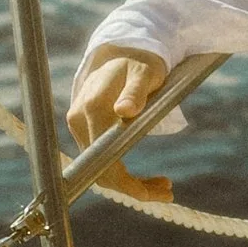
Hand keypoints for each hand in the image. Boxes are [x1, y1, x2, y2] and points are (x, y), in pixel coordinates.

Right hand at [66, 44, 175, 201]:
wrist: (121, 54)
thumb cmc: (139, 63)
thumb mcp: (144, 73)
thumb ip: (135, 91)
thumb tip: (125, 111)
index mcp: (92, 108)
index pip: (103, 157)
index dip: (125, 182)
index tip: (153, 192)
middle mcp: (79, 121)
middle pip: (100, 169)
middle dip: (133, 188)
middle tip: (168, 192)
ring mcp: (80, 127)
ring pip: (101, 168)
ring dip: (131, 184)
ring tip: (164, 186)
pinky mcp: (86, 131)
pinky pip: (102, 159)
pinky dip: (124, 173)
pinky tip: (148, 180)